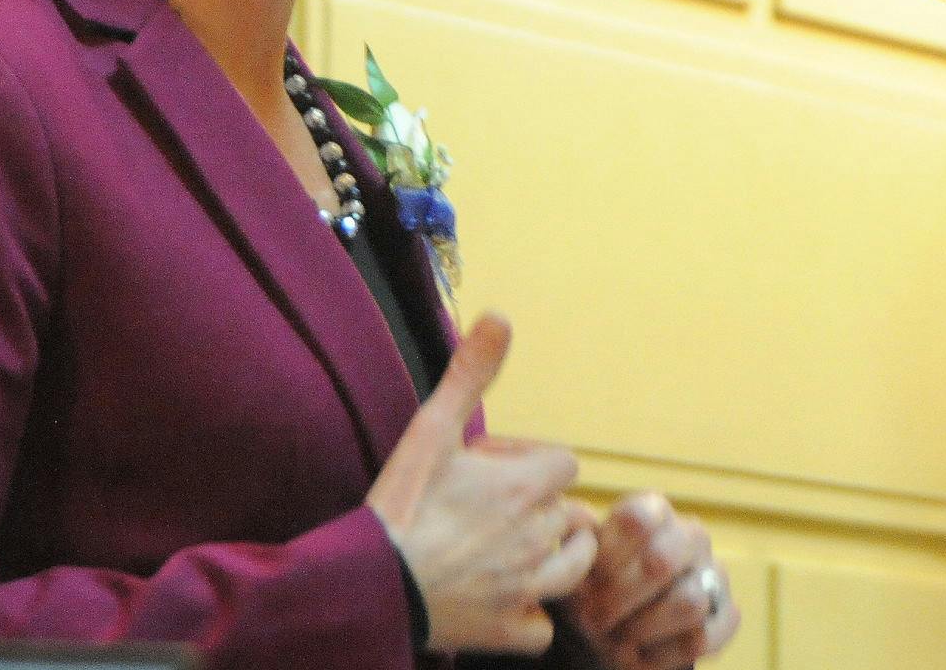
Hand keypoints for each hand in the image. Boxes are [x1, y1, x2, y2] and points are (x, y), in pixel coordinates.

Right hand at [366, 313, 599, 655]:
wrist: (371, 580)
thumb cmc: (401, 504)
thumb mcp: (432, 428)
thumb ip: (471, 373)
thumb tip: (500, 317)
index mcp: (527, 485)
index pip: (563, 463)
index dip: (527, 462)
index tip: (487, 469)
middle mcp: (539, 535)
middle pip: (567, 512)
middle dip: (536, 508)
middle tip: (486, 511)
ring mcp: (530, 587)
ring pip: (574, 567)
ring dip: (551, 557)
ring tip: (508, 551)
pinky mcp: (512, 629)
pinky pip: (544, 623)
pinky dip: (529, 613)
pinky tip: (500, 598)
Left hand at [563, 492, 739, 668]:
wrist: (613, 627)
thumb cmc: (592, 586)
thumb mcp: (576, 562)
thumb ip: (576, 542)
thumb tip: (579, 529)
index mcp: (653, 511)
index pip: (635, 520)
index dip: (606, 557)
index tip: (585, 582)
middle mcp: (691, 535)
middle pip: (661, 561)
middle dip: (620, 598)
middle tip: (593, 619)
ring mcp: (714, 574)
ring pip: (688, 602)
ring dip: (642, 628)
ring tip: (616, 638)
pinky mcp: (726, 615)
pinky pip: (704, 638)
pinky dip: (665, 653)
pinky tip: (641, 654)